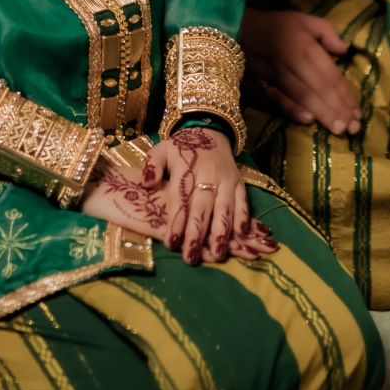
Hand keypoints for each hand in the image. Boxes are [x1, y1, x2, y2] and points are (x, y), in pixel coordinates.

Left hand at [80, 137, 275, 264]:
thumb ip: (152, 165)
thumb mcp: (162, 149)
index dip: (176, 221)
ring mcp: (226, 180)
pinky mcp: (239, 183)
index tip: (171, 241)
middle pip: (202, 208)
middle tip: (191, 257)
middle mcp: (208, 175)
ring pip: (224, 208)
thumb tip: (147, 184)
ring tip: (217, 253)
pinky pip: (242, 201)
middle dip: (196, 234)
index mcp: (186, 169)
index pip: (180, 198)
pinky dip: (243, 217)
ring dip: (221, 232)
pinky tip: (240, 234)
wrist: (210, 132)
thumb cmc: (182, 148)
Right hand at [241, 7, 361, 135]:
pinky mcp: (261, 83)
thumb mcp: (305, 19)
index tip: (358, 112)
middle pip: (319, 88)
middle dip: (338, 109)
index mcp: (305, 45)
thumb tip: (344, 50)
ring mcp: (276, 74)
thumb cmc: (277, 25)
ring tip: (338, 130)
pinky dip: (292, 110)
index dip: (345, 94)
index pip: (330, 74)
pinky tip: (307, 121)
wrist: (239, 28)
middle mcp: (292, 61)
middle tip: (353, 129)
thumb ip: (327, 31)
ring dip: (322, 114)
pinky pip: (277, 99)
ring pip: (303, 96)